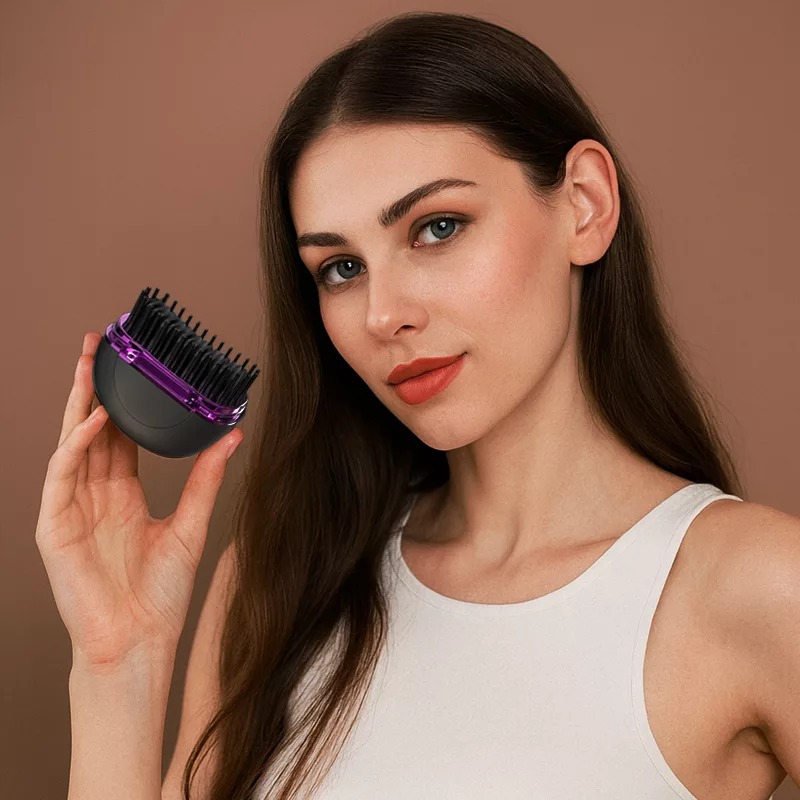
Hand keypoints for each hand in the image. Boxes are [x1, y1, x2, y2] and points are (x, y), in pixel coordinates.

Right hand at [35, 332, 242, 671]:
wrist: (140, 642)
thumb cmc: (160, 594)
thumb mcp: (190, 524)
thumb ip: (206, 478)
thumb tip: (232, 435)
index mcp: (122, 494)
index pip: (120, 434)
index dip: (126, 399)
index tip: (136, 364)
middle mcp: (94, 495)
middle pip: (92, 428)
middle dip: (94, 386)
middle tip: (100, 344)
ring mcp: (70, 509)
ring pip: (72, 442)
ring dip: (79, 402)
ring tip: (90, 363)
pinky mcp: (54, 528)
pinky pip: (61, 476)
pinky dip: (76, 445)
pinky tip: (95, 419)